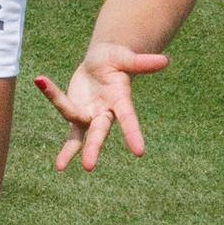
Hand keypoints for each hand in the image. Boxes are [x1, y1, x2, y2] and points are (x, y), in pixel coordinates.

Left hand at [33, 44, 169, 173]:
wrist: (100, 62)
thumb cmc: (116, 58)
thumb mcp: (125, 57)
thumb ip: (141, 63)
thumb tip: (166, 60)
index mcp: (121, 100)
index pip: (128, 118)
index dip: (133, 133)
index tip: (139, 152)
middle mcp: (106, 113)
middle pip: (100, 131)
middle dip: (94, 147)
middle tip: (88, 166)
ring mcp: (90, 116)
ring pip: (79, 132)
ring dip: (70, 150)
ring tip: (60, 167)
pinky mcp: (76, 115)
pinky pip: (65, 119)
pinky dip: (58, 124)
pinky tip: (57, 161)